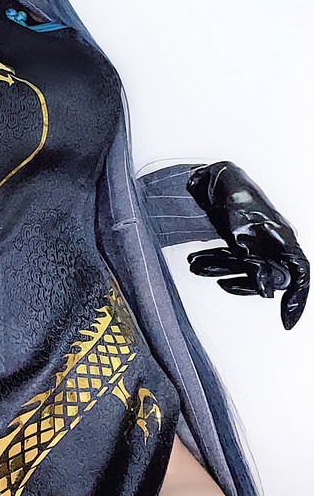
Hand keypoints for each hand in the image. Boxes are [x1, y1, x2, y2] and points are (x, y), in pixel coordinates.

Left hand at [186, 161, 308, 329]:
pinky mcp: (242, 240)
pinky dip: (216, 262)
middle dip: (239, 278)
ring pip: (245, 268)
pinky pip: (233, 259)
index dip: (297, 299)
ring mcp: (259, 242)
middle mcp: (276, 242)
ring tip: (194, 264)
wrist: (212, 175)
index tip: (286, 321)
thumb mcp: (241, 229)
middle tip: (213, 276)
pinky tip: (198, 262)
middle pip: (267, 273)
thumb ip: (254, 261)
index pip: (300, 274)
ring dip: (220, 269)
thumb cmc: (233, 193)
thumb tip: (266, 289)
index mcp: (285, 237)